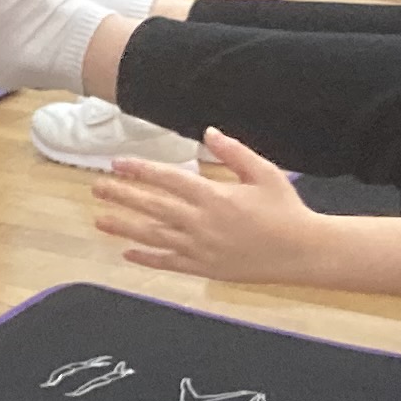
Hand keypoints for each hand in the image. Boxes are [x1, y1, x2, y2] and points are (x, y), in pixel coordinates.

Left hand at [88, 129, 327, 285]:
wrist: (302, 252)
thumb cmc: (286, 210)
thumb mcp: (264, 173)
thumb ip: (234, 152)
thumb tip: (208, 132)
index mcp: (214, 196)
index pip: (167, 180)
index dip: (140, 170)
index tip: (117, 164)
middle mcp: (201, 223)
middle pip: (152, 207)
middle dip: (121, 196)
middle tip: (97, 187)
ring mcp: (200, 248)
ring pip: (153, 236)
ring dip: (123, 227)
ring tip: (100, 219)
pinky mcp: (204, 268)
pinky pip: (168, 263)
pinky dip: (146, 258)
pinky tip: (127, 252)